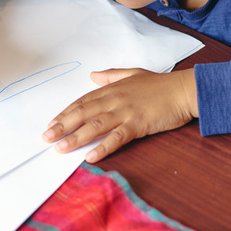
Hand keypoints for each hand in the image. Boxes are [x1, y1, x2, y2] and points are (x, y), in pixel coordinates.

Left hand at [42, 68, 197, 162]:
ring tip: (61, 148)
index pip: (82, 101)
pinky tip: (91, 157)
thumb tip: (93, 76)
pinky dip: (103, 147)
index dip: (65, 113)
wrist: (184, 90)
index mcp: (112, 89)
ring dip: (76, 137)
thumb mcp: (134, 74)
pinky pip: (117, 137)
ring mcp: (126, 112)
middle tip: (46, 137)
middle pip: (82, 113)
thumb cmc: (161, 84)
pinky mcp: (138, 124)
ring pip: (95, 125)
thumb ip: (112, 76)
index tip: (51, 123)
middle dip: (62, 126)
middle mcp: (115, 100)